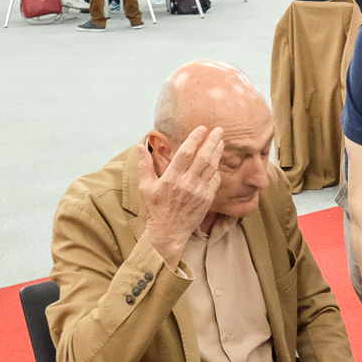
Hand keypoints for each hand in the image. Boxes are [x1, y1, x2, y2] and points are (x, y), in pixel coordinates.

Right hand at [136, 127, 221, 260]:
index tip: (202, 128)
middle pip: (203, 157)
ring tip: (220, 142)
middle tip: (219, 130)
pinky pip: (214, 181)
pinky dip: (216, 170)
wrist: (168, 233)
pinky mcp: (207, 200)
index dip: (195, 138)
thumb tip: (140, 146)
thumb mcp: (145, 187)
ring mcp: (199, 192)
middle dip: (212, 141)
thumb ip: (144, 165)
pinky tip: (216, 163)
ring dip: (217, 153)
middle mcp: (187, 183)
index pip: (186, 153)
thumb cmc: (155, 209)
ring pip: (211, 167)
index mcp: (172, 178)